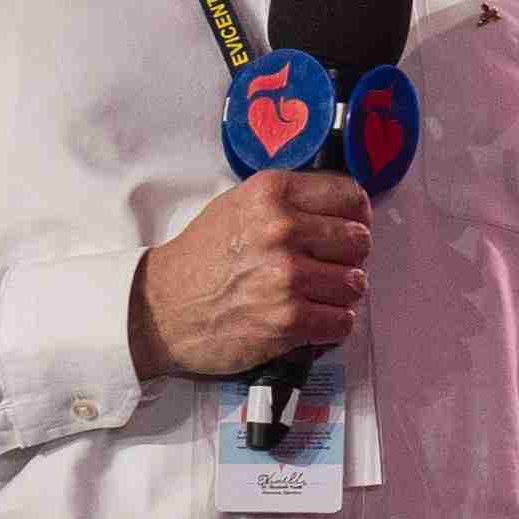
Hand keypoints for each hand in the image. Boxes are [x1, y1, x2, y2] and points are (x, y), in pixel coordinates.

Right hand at [128, 169, 373, 380]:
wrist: (160, 310)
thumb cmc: (200, 259)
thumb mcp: (238, 205)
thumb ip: (288, 200)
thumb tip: (343, 208)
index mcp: (272, 193)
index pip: (350, 195)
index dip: (356, 216)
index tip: (348, 228)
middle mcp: (282, 229)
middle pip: (359, 240)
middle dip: (349, 257)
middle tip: (328, 267)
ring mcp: (287, 276)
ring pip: (355, 283)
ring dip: (341, 295)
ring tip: (316, 296)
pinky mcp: (288, 319)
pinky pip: (343, 321)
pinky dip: (333, 325)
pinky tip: (312, 320)